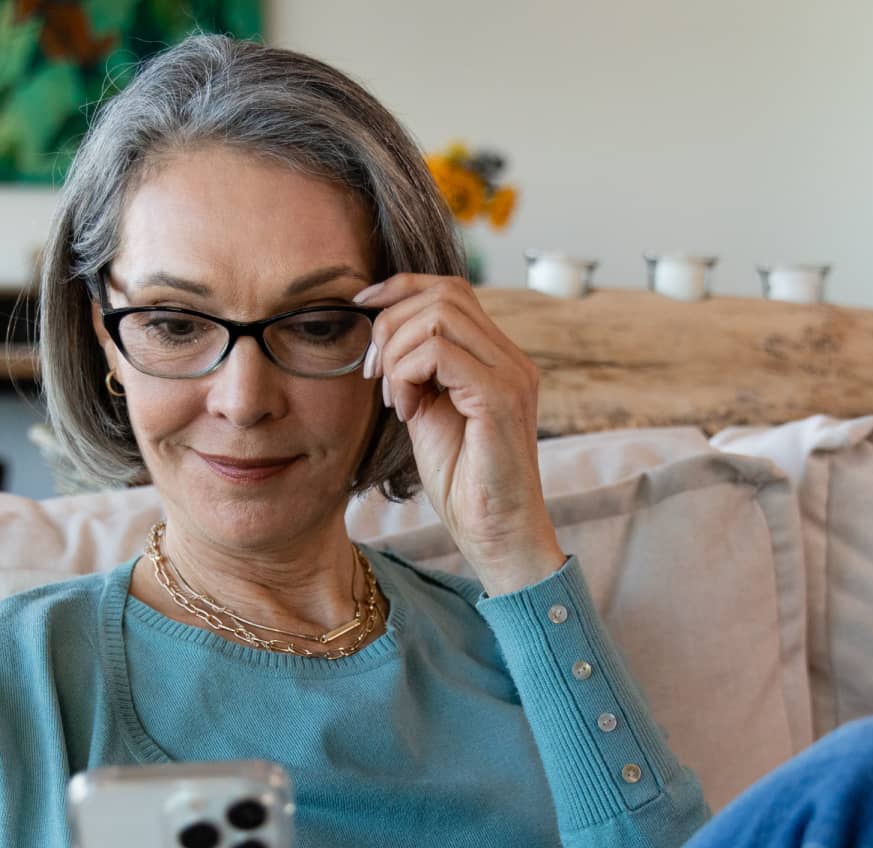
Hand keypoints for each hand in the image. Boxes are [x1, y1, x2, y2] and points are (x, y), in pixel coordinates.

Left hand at [355, 274, 566, 593]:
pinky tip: (407, 412)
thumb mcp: (430, 415)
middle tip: (374, 374)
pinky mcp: (500, 398)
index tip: (361, 312)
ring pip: (438, 317)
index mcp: (497, 358)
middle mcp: (511, 358)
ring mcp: (510, 375)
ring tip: (395, 400)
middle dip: (390, 325)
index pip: (451, 290)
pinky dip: (407, 376)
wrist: (495, 534)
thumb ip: (417, 374)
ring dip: (397, 354)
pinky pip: (439, 354)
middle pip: (442, 294)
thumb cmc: (463, 484)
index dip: (399, 289)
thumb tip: (383, 340)